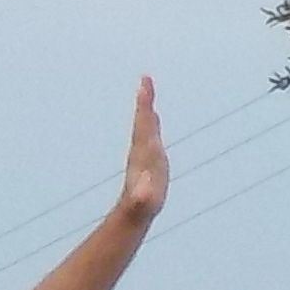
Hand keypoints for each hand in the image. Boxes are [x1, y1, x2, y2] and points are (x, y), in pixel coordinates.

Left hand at [119, 77, 168, 222]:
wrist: (135, 209)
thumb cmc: (142, 204)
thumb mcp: (143, 201)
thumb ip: (143, 197)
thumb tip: (142, 197)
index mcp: (143, 152)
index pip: (144, 124)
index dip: (144, 105)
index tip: (144, 84)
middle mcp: (142, 148)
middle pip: (143, 119)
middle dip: (145, 100)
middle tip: (145, 79)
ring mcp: (145, 151)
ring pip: (146, 123)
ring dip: (147, 106)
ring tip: (147, 88)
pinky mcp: (150, 157)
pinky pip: (151, 133)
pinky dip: (152, 120)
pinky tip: (154, 115)